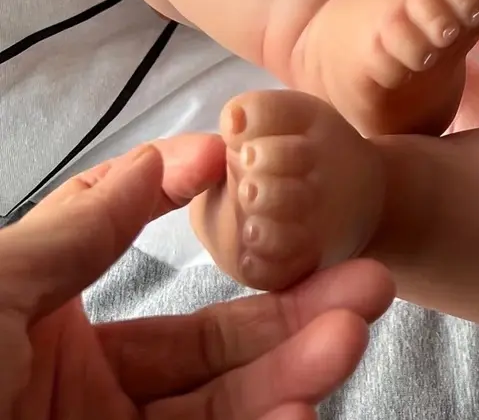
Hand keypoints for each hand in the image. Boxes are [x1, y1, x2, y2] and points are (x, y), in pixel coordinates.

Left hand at [0, 137, 394, 418]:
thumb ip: (86, 223)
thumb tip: (182, 150)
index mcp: (45, 330)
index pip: (153, 278)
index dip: (227, 254)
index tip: (276, 197)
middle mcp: (87, 397)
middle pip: (213, 354)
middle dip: (294, 316)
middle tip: (368, 284)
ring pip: (222, 415)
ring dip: (294, 373)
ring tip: (352, 334)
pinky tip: (299, 412)